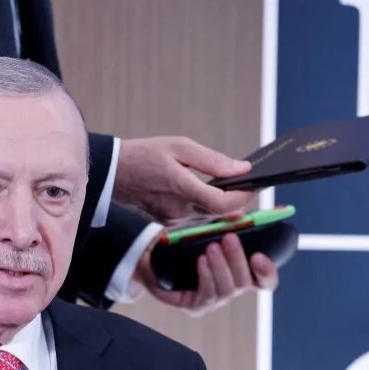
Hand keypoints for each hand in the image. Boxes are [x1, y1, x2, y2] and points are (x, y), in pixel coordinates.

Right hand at [114, 136, 254, 226]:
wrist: (111, 173)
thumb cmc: (143, 155)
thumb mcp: (179, 146)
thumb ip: (213, 160)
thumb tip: (242, 169)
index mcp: (181, 189)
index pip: (224, 204)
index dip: (245, 197)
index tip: (257, 185)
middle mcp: (179, 211)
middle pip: (221, 213)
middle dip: (239, 200)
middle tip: (253, 184)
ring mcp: (173, 219)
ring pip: (210, 217)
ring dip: (225, 204)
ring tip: (237, 186)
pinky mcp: (168, 222)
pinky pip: (197, 218)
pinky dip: (209, 207)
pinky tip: (212, 193)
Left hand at [135, 232, 278, 316]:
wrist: (149, 257)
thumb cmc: (182, 244)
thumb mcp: (205, 231)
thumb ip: (224, 225)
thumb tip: (239, 214)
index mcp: (238, 273)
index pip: (264, 280)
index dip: (267, 271)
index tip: (260, 256)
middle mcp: (229, 289)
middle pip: (246, 283)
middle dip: (238, 259)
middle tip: (229, 238)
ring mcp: (212, 300)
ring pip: (227, 290)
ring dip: (221, 267)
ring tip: (211, 248)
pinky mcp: (194, 307)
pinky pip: (207, 296)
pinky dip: (206, 277)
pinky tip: (201, 262)